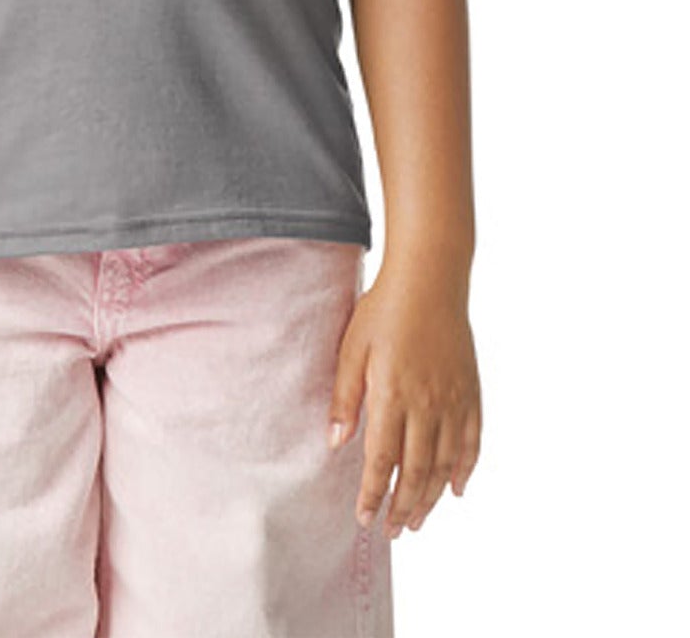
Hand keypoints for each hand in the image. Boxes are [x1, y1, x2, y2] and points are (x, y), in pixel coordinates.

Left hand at [327, 260, 480, 538]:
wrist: (430, 278)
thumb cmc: (384, 309)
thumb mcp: (352, 348)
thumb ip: (346, 398)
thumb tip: (337, 443)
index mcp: (393, 395)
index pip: (382, 460)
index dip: (373, 493)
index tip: (364, 518)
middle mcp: (427, 404)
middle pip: (416, 471)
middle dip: (403, 506)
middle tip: (393, 531)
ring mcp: (453, 400)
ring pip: (445, 464)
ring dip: (432, 497)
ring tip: (419, 520)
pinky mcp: (471, 391)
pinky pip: (472, 441)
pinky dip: (466, 469)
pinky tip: (457, 488)